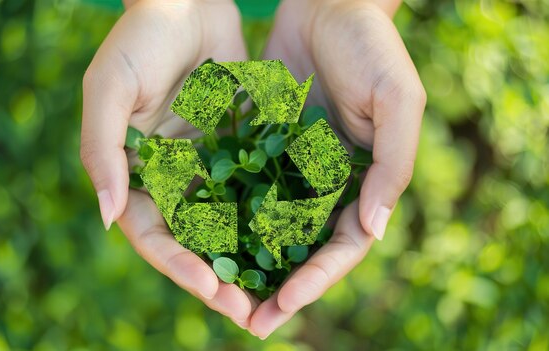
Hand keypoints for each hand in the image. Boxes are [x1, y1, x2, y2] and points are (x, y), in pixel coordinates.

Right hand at [80, 0, 254, 326]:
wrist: (187, 1)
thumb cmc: (139, 40)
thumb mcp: (109, 89)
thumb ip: (103, 152)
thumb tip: (107, 218)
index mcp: (135, 174)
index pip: (154, 234)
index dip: (179, 264)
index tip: (210, 288)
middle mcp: (171, 178)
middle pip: (194, 242)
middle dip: (218, 279)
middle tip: (249, 314)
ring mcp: (206, 165)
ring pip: (229, 225)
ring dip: (249, 260)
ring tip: (278, 292)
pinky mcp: (239, 148)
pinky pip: (256, 189)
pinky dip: (271, 217)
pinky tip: (296, 241)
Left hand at [249, 0, 425, 337]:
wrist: (329, 3)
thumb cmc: (373, 47)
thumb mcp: (397, 100)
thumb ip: (391, 166)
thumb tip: (374, 230)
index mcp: (363, 181)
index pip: (343, 245)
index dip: (318, 278)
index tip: (287, 303)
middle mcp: (325, 182)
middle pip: (302, 248)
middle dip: (278, 287)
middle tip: (250, 322)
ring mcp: (292, 167)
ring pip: (268, 227)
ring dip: (248, 263)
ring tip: (219, 293)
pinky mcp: (262, 146)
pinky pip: (243, 188)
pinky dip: (227, 216)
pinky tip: (201, 240)